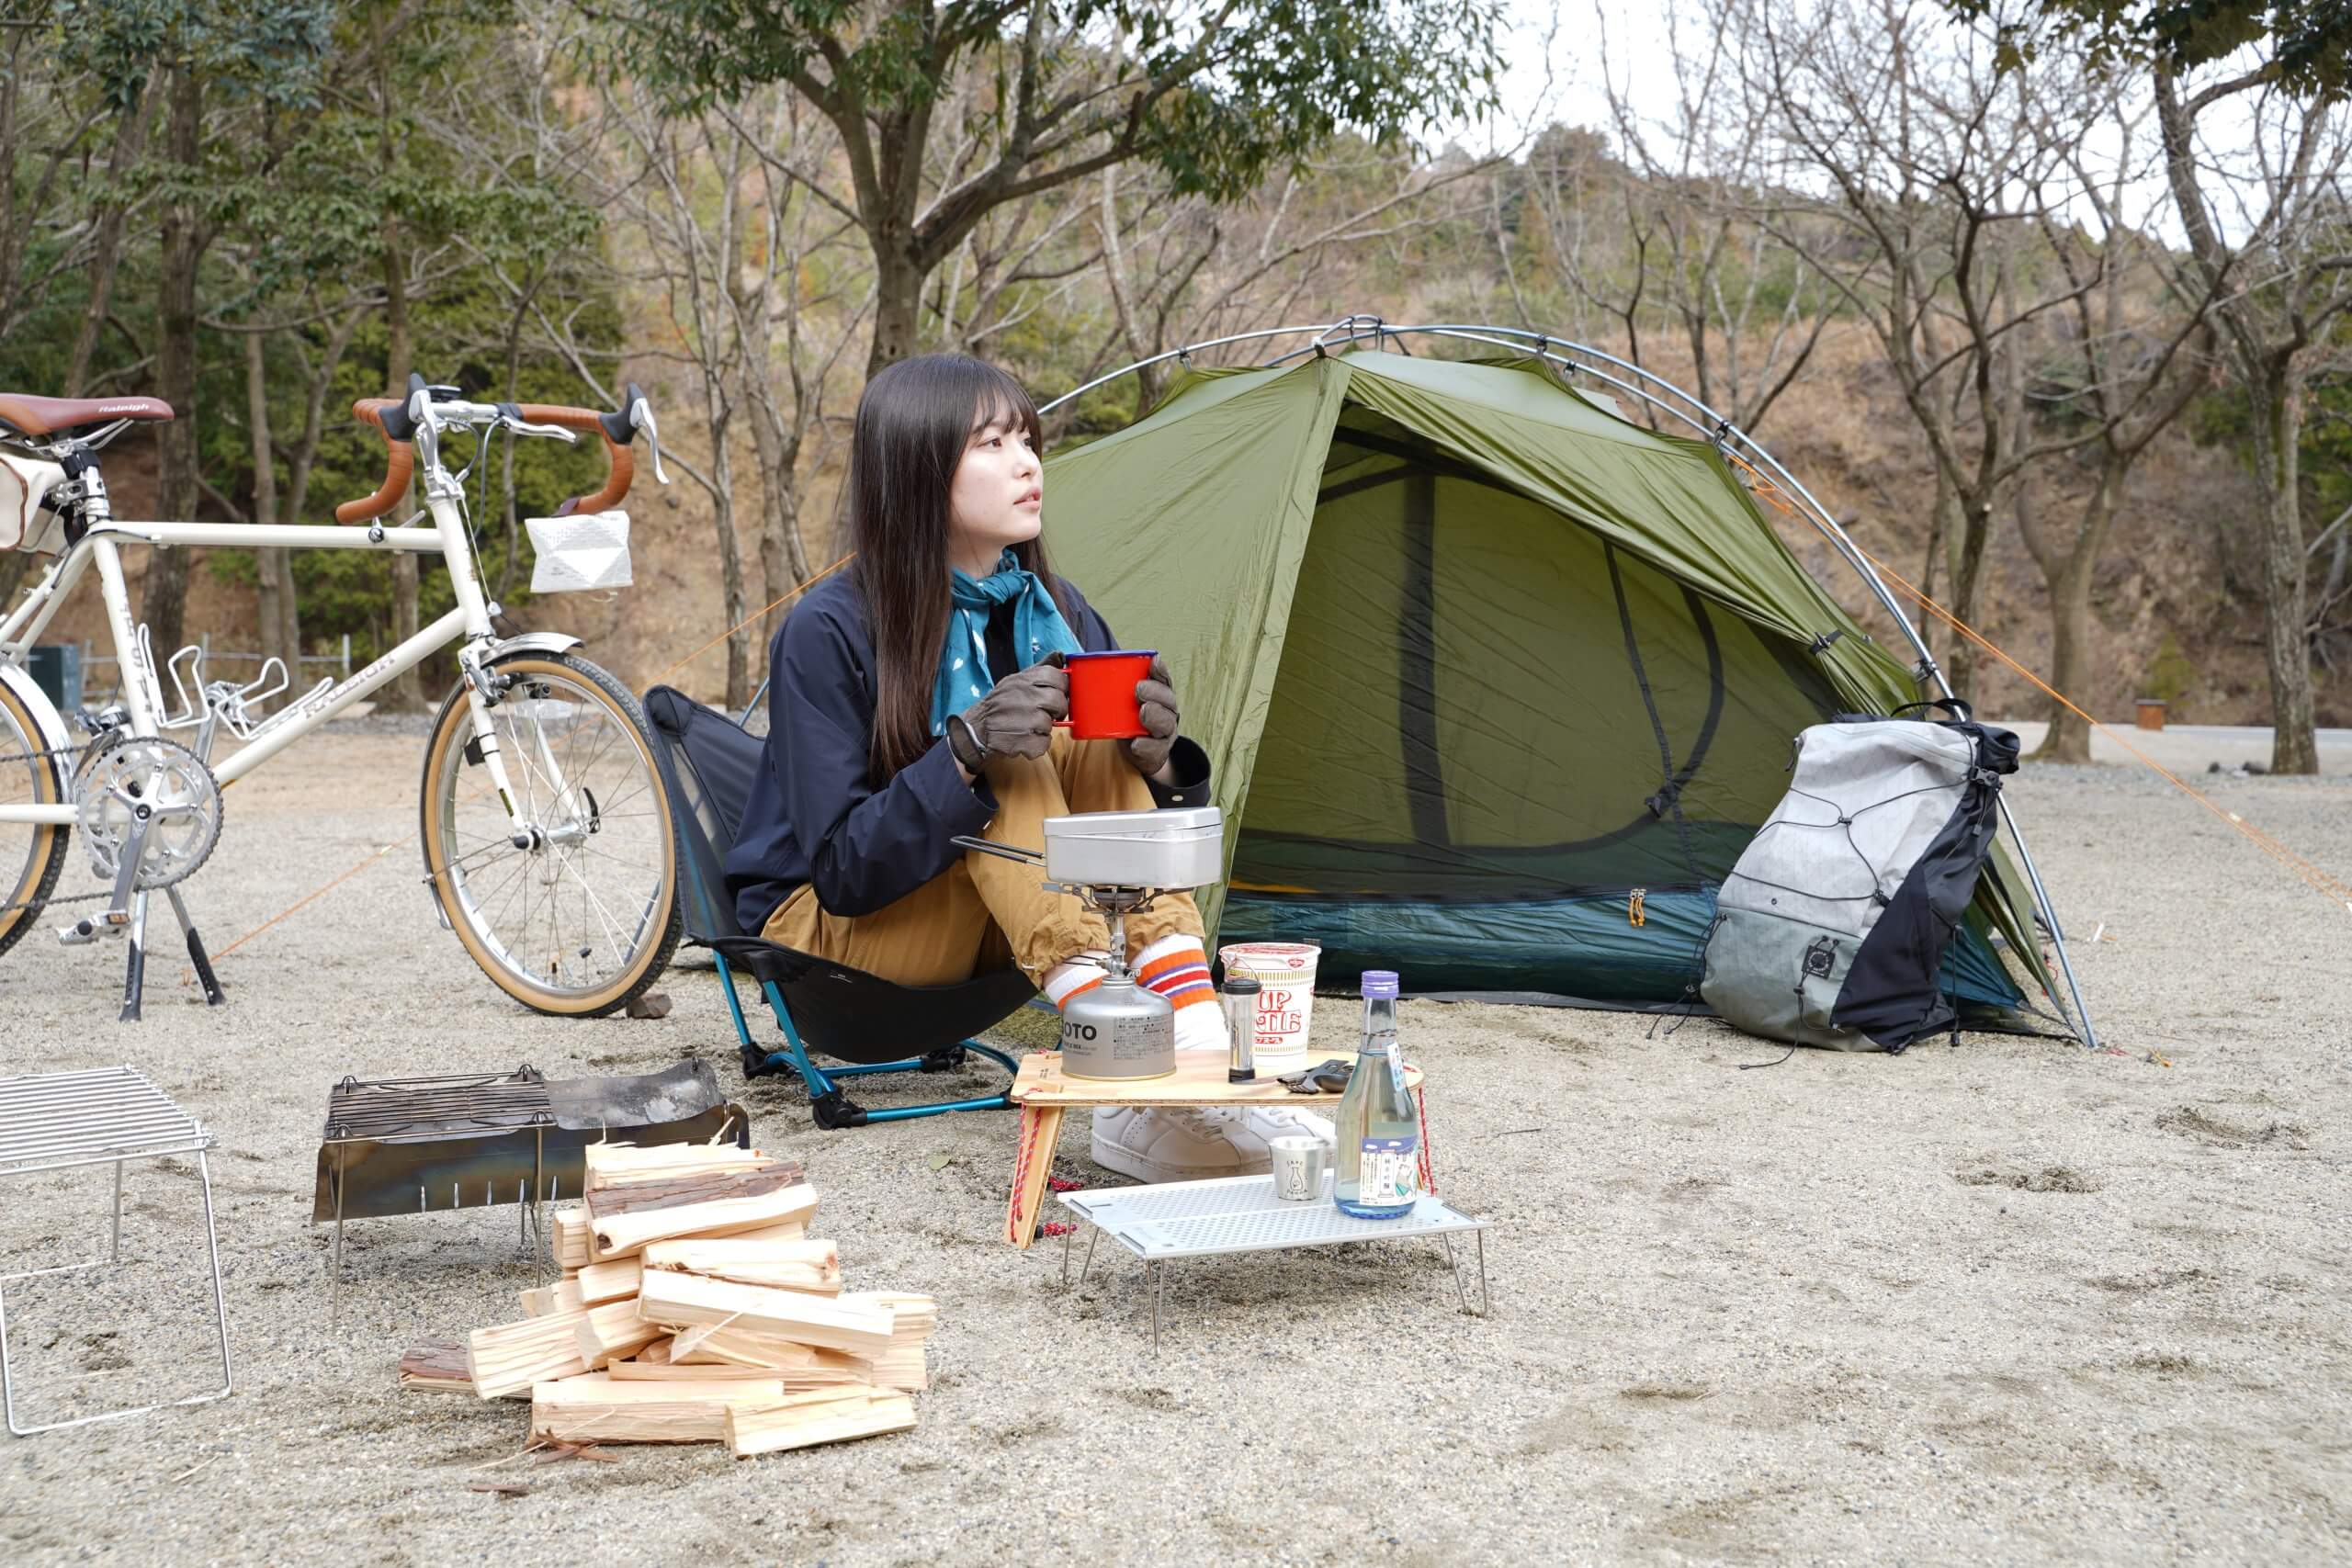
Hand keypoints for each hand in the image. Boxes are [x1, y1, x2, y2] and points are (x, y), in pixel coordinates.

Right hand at [947, 655, 1067, 770]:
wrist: (975, 729)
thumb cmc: (1001, 704)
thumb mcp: (1016, 681)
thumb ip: (1040, 669)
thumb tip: (1061, 655)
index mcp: (1023, 680)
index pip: (1056, 676)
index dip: (1063, 686)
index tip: (1058, 693)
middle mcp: (1023, 697)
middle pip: (1059, 701)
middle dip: (1058, 710)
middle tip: (1049, 713)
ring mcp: (1023, 720)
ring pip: (1051, 724)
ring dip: (1044, 729)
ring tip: (1030, 726)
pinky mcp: (1021, 742)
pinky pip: (1044, 743)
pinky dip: (1038, 744)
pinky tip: (1026, 739)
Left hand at [1122, 655, 1178, 776]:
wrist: (1137, 749)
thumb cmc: (1129, 717)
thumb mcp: (1124, 699)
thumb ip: (1114, 684)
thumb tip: (1089, 663)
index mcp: (1160, 695)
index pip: (1164, 680)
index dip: (1160, 670)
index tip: (1153, 662)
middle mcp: (1167, 711)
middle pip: (1168, 700)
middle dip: (1155, 692)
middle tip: (1139, 688)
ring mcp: (1164, 732)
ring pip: (1166, 723)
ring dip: (1155, 716)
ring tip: (1143, 712)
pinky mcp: (1157, 751)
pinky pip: (1155, 748)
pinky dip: (1146, 745)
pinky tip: (1137, 743)